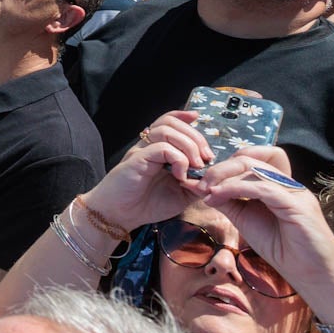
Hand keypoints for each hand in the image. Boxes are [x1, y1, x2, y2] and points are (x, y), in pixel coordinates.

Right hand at [79, 111, 210, 230]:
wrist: (119, 215)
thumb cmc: (147, 204)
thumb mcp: (181, 195)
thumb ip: (196, 182)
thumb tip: (214, 175)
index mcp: (157, 150)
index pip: (169, 122)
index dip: (183, 117)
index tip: (198, 119)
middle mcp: (147, 146)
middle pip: (171, 122)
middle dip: (195, 137)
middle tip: (207, 158)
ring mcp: (141, 151)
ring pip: (166, 131)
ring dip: (189, 146)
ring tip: (197, 166)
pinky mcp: (137, 160)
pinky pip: (162, 148)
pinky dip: (179, 159)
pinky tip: (181, 175)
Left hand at [198, 149, 333, 299]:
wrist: (311, 274)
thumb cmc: (280, 248)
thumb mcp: (244, 219)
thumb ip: (225, 200)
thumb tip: (196, 185)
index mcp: (276, 183)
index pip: (249, 157)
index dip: (222, 165)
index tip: (200, 182)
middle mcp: (287, 182)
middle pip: (248, 158)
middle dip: (219, 168)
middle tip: (200, 185)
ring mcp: (295, 191)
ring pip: (254, 168)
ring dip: (223, 176)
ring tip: (206, 191)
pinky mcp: (298, 203)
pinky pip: (263, 187)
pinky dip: (235, 188)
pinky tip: (217, 197)